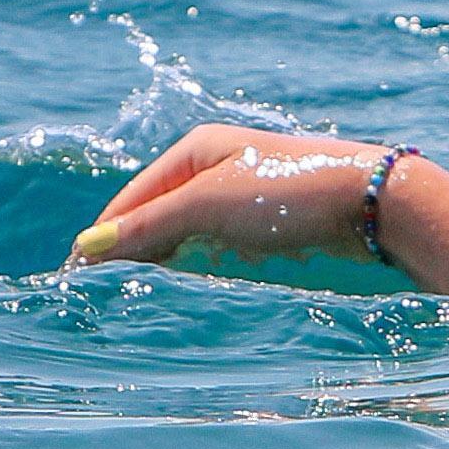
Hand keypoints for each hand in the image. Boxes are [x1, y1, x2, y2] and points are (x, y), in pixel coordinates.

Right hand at [73, 123, 401, 267]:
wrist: (371, 204)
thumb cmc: (287, 193)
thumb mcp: (206, 206)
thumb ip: (147, 226)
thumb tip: (87, 246)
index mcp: (196, 149)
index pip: (132, 199)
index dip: (105, 237)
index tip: (77, 278)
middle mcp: (217, 167)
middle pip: (158, 216)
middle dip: (133, 252)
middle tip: (105, 296)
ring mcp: (245, 197)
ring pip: (189, 236)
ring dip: (166, 264)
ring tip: (139, 299)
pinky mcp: (272, 226)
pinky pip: (220, 249)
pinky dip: (200, 269)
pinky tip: (193, 291)